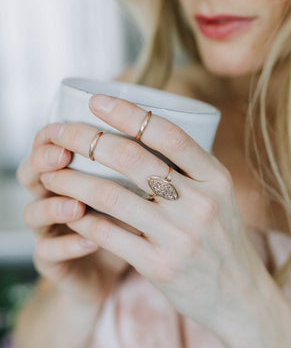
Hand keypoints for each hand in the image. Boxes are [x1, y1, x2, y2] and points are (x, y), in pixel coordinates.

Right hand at [17, 126, 129, 304]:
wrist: (113, 271)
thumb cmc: (124, 222)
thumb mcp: (131, 193)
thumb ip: (132, 170)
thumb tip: (153, 140)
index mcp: (66, 175)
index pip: (47, 147)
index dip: (52, 135)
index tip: (69, 124)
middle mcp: (51, 198)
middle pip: (31, 174)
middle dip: (43, 161)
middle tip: (63, 156)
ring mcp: (48, 231)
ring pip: (33, 214)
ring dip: (54, 206)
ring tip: (78, 205)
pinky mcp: (52, 261)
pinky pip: (49, 254)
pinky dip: (68, 246)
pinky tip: (91, 242)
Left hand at [39, 94, 265, 334]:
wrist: (239, 294)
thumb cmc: (222, 237)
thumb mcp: (219, 196)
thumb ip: (189, 168)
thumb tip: (143, 136)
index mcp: (215, 178)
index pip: (169, 134)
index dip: (128, 113)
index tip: (97, 101)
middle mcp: (199, 204)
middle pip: (132, 158)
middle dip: (87, 139)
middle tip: (60, 132)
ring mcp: (179, 237)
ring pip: (112, 196)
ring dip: (73, 181)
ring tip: (51, 173)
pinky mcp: (159, 266)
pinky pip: (108, 234)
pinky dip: (82, 218)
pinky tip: (67, 209)